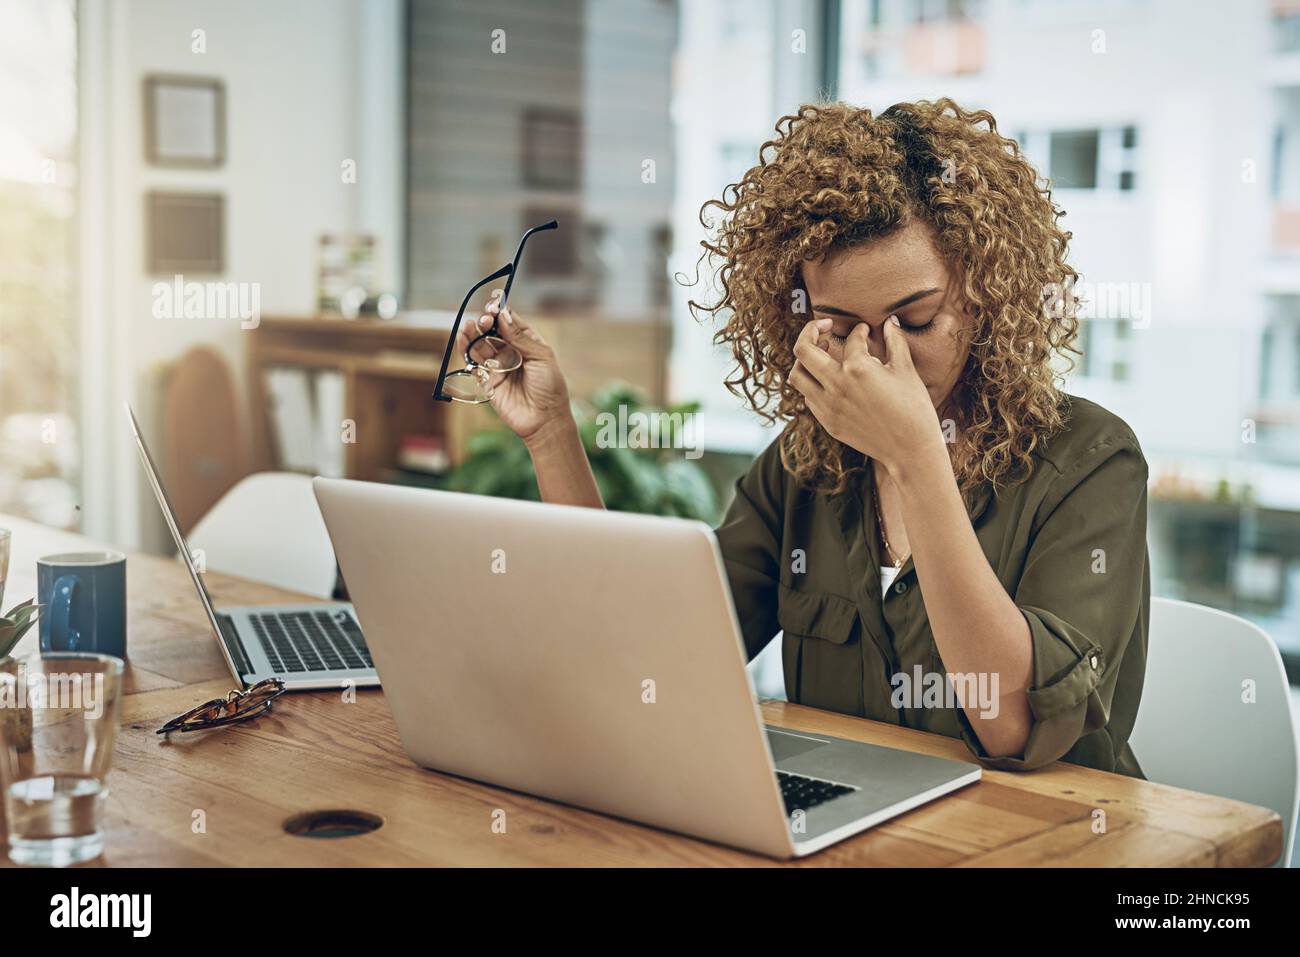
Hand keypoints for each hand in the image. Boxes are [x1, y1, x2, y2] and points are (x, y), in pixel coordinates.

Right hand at [455, 295, 571, 443]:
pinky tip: (463, 339)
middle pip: (493, 331)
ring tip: (470, 326)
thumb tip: (503, 315)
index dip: (500, 313)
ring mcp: (498, 366)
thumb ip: (520, 337)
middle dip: (486, 323)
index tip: (493, 307)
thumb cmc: (550, 387)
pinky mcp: (487, 380)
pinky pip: (474, 363)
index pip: (510, 322)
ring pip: (481, 345)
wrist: (545, 419)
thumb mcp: (541, 357)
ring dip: (473, 334)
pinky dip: (466, 350)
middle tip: (484, 320)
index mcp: (528, 343)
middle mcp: (511, 353)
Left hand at [788, 316, 943, 476]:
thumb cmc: (914, 409)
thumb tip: (891, 321)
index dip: (859, 331)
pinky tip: (828, 380)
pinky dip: (812, 384)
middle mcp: (836, 386)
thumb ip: (895, 342)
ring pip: (796, 376)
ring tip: (820, 353)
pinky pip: (808, 397)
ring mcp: (828, 406)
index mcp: (858, 368)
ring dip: (805, 360)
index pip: (851, 339)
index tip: (865, 331)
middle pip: (803, 351)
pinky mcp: (828, 423)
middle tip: (824, 327)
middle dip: (810, 332)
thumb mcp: (906, 371)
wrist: (911, 450)